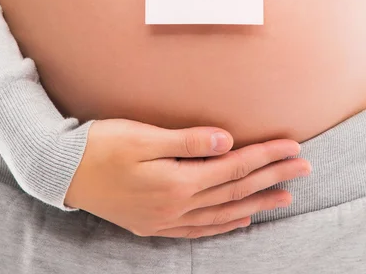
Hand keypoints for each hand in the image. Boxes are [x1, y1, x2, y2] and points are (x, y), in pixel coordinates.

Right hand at [64, 118, 310, 237]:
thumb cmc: (102, 146)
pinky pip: (200, 229)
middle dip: (272, 178)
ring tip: (284, 198)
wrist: (62, 171)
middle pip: (236, 190)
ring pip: (223, 213)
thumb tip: (228, 141)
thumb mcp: (143, 137)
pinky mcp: (154, 224)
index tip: (293, 147)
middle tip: (303, 168)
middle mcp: (176, 205)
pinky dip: (224, 224)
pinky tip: (240, 221)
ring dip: (256, 204)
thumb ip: (188, 141)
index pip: (235, 167)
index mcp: (177, 181)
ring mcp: (166, 219)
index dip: (266, 156)